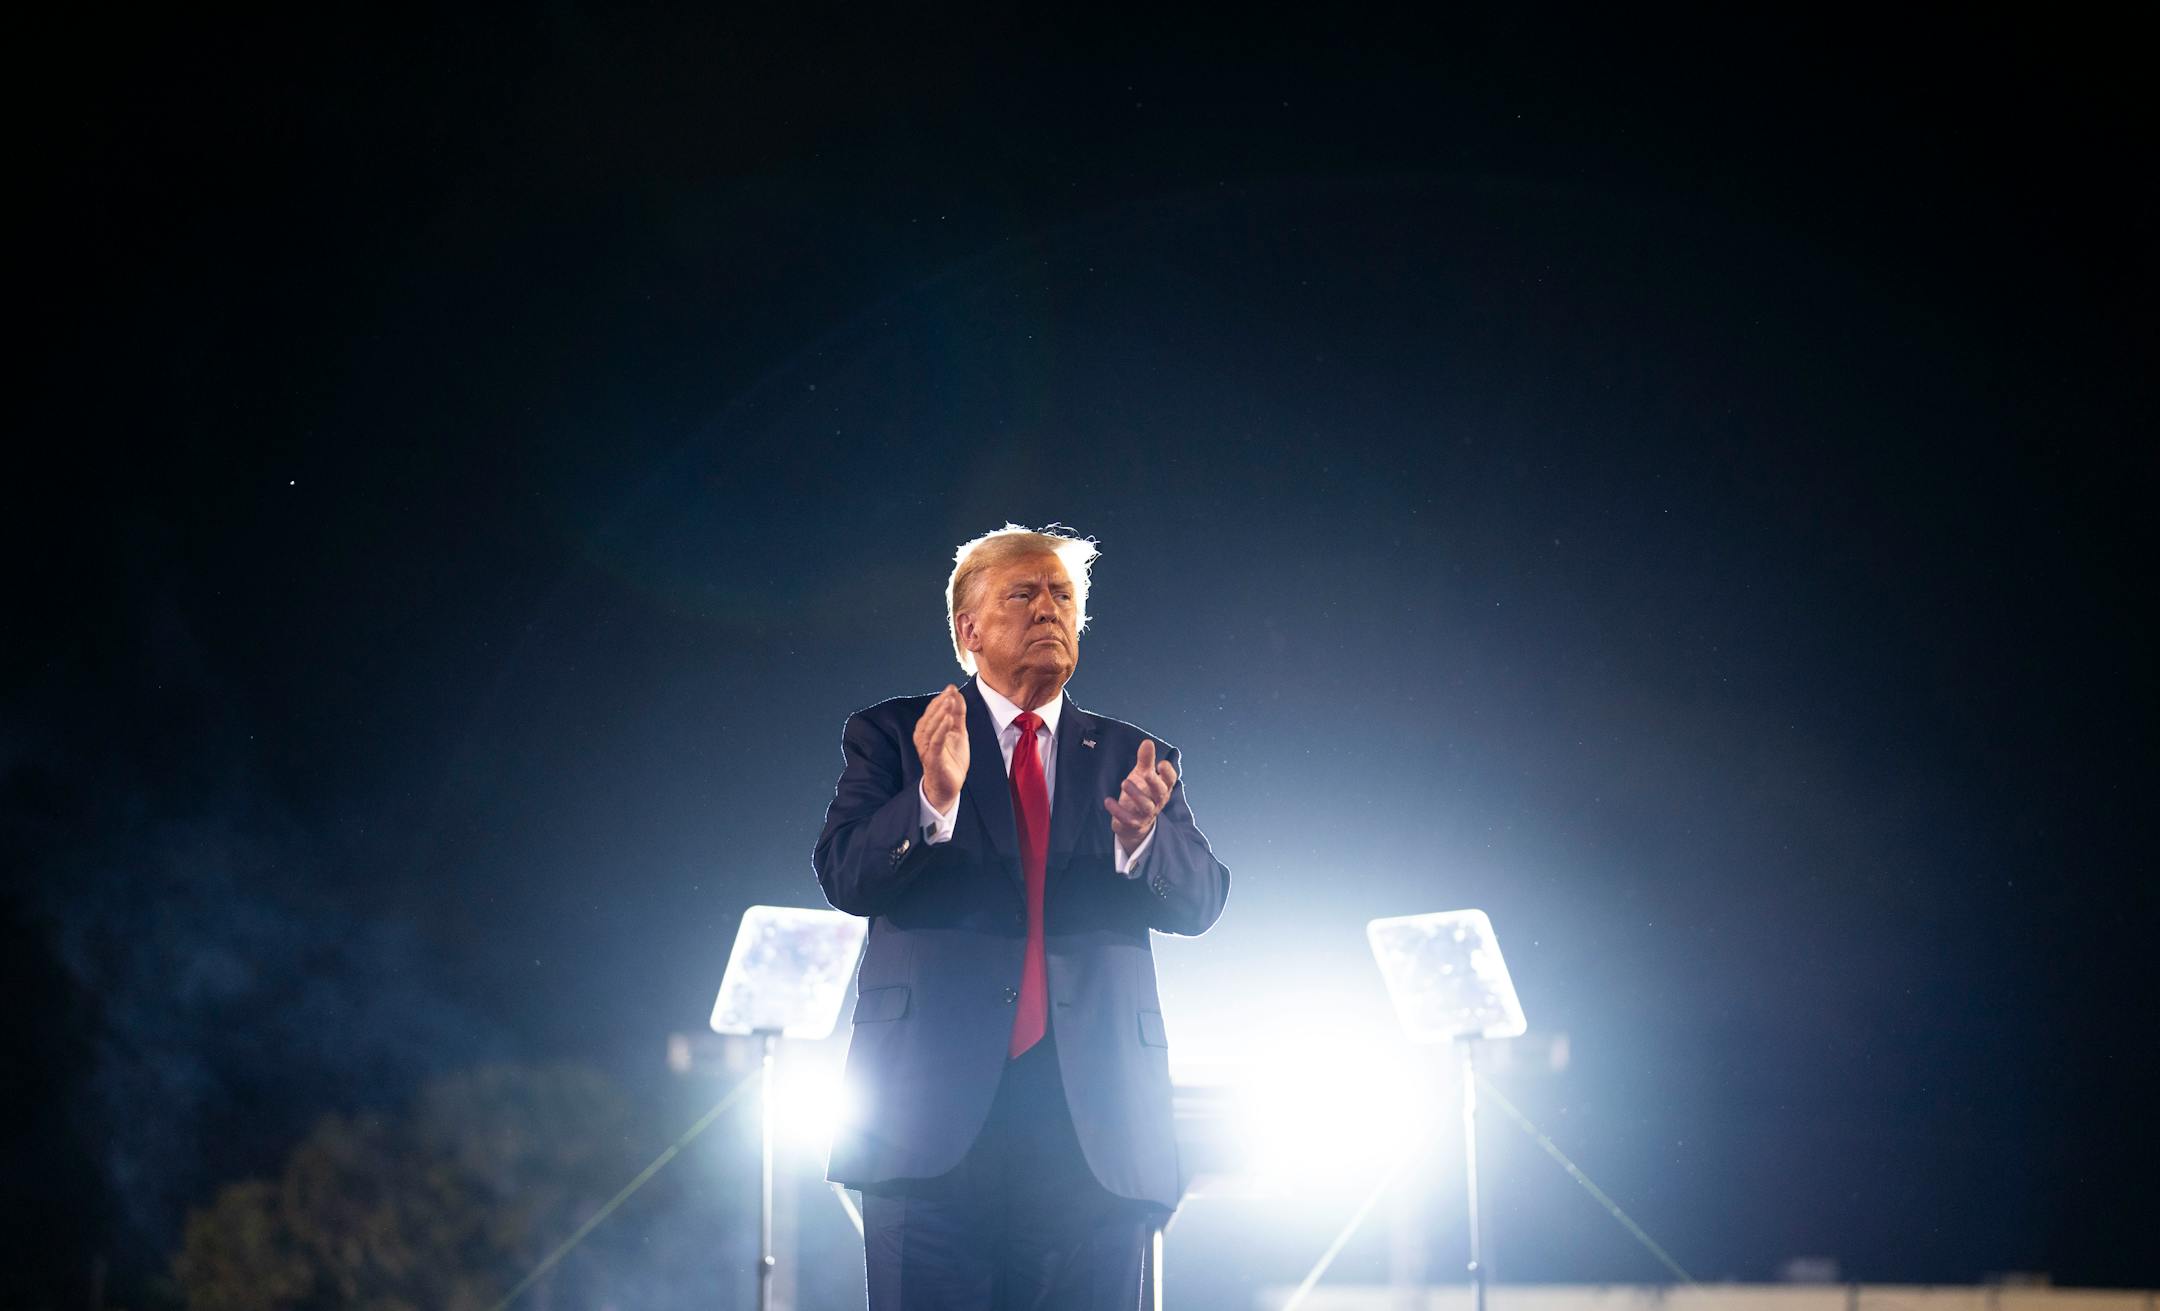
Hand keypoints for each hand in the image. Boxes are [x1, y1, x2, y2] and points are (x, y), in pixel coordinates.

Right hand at [913, 685, 968, 812]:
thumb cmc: (951, 759)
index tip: (951, 687)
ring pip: (930, 728)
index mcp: (928, 730)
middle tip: (950, 691)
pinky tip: (947, 720)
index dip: (941, 698)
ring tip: (949, 701)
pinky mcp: (932, 759)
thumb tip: (956, 693)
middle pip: (929, 717)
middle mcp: (923, 738)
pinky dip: (941, 730)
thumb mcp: (958, 732)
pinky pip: (935, 742)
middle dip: (940, 703)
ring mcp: (927, 749)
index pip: (932, 710)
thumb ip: (957, 714)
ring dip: (939, 713)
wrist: (949, 786)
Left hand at [1103, 739, 1175, 849]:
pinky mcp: (1134, 823)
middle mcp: (1157, 801)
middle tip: (1147, 773)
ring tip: (1124, 783)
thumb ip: (1146, 760)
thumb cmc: (1141, 792)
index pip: (1170, 781)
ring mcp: (1146, 814)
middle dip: (1155, 783)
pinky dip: (1118, 811)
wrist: (1134, 823)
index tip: (1161, 764)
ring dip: (1136, 795)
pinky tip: (1108, 801)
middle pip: (1161, 793)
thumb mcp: (1143, 774)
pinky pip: (1128, 819)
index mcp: (1162, 788)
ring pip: (1146, 806)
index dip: (1168, 773)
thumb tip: (1148, 741)